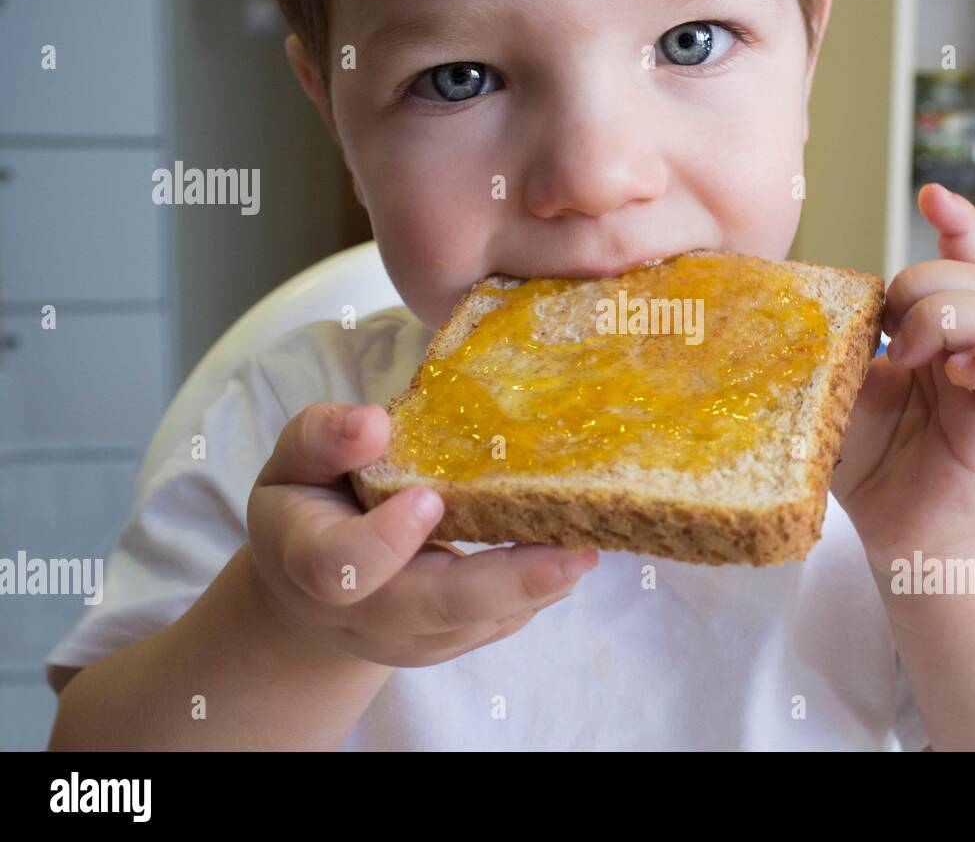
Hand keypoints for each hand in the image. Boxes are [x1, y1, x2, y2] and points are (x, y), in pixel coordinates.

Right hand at [246, 402, 597, 666]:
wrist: (310, 594)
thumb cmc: (307, 510)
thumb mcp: (294, 463)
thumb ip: (324, 439)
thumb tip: (374, 422)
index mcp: (311, 560)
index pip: (343, 566)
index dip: (387, 539)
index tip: (430, 497)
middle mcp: (363, 613)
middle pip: (435, 608)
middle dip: (508, 581)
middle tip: (573, 551)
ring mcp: (410, 638)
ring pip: (478, 622)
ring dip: (539, 587)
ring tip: (590, 544)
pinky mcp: (449, 642)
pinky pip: (497, 622)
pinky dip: (539, 591)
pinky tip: (573, 552)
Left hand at [831, 184, 974, 562]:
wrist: (893, 531)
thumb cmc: (865, 459)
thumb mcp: (836, 389)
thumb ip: (838, 344)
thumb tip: (808, 301)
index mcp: (935, 333)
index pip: (963, 262)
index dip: (957, 223)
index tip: (931, 194)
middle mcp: (971, 349)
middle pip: (971, 278)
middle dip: (924, 286)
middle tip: (888, 335)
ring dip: (949, 320)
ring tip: (910, 358)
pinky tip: (959, 375)